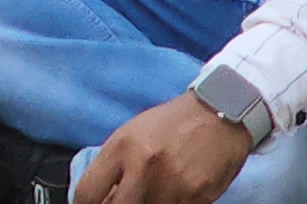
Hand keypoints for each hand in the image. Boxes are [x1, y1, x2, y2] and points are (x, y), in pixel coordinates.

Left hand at [74, 93, 255, 203]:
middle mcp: (144, 165)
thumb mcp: (133, 134)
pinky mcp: (197, 195)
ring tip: (155, 189)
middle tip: (125, 200)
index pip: (87, 192)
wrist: (219, 111)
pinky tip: (176, 192)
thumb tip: (102, 198)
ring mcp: (172, 182)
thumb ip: (115, 167)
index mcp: (121, 146)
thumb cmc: (171, 123)